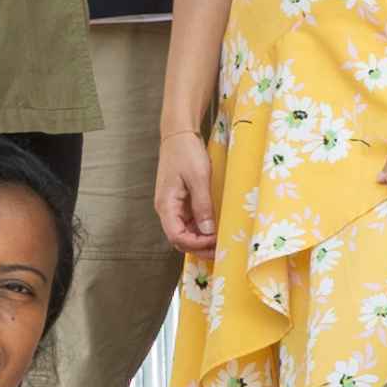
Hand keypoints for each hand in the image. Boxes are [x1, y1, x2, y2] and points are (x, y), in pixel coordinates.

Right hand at [155, 126, 221, 257]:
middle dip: (198, 248)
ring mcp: (173, 206)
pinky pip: (188, 223)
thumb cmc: (186, 153)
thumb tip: (208, 230)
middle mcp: (166, 209)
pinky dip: (200, 230)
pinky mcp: (180, 202)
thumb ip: (203, 205)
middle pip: (179, 239)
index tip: (214, 242)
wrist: (179, 136)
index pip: (177, 236)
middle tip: (220, 251)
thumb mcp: (198, 178)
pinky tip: (214, 231)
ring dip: (200, 241)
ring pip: (184, 232)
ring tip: (220, 244)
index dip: (195, 244)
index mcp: (166, 205)